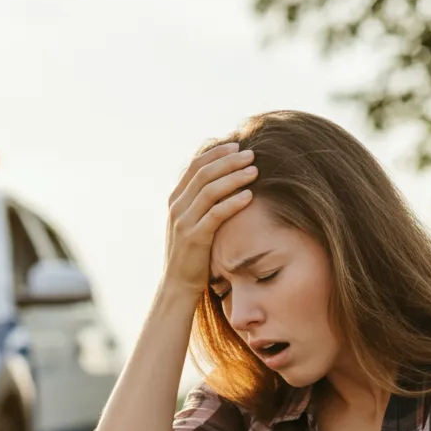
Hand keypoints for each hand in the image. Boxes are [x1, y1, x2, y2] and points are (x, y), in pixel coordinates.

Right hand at [162, 141, 257, 296]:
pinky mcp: (194, 238)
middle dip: (229, 160)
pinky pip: (216, 214)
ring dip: (234, 177)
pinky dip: (233, 202)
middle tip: (252, 154)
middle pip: (204, 173)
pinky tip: (249, 196)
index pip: (196, 166)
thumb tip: (224, 180)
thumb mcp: (191, 223)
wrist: (177, 284)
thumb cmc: (191, 253)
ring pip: (210, 190)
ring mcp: (183, 222)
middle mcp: (177, 207)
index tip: (238, 145)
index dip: (217, 152)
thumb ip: (200, 202)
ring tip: (255, 171)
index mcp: (175, 200)